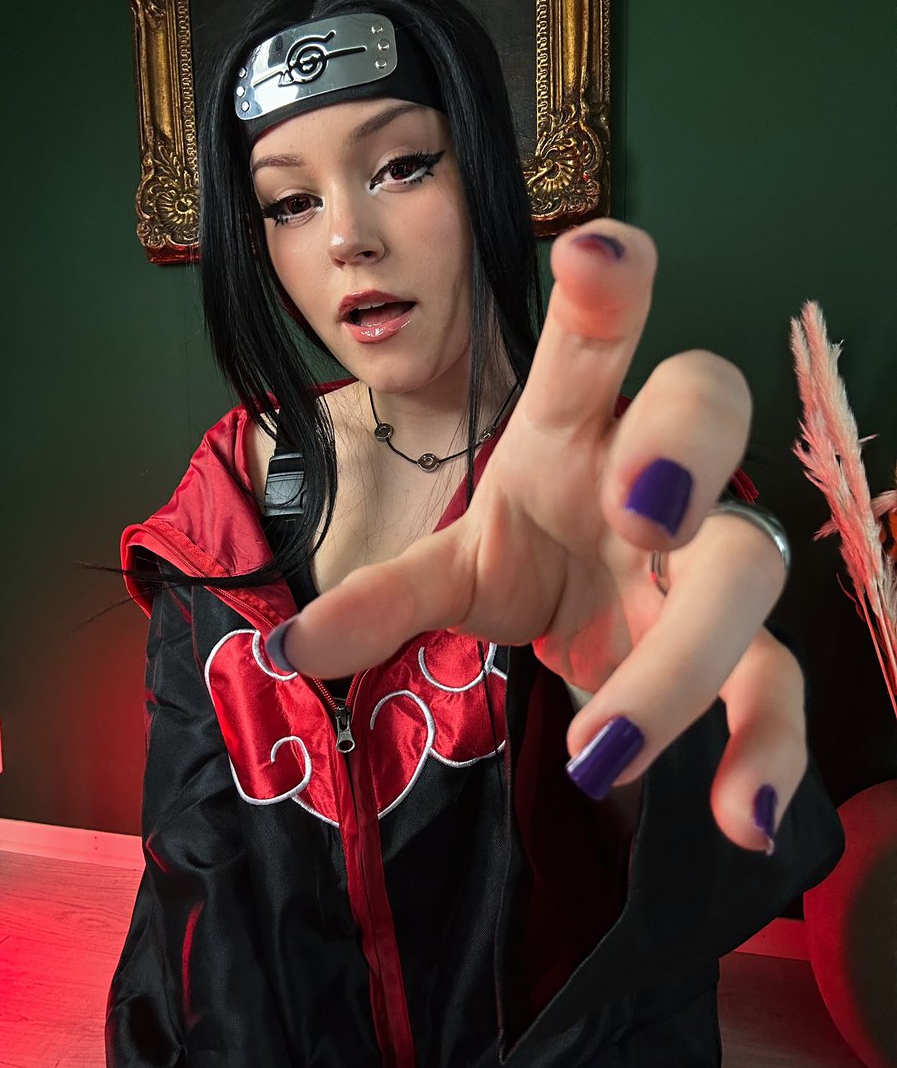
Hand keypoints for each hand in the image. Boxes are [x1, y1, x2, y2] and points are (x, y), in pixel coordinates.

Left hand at [274, 221, 806, 852]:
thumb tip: (290, 647)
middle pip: (706, 413)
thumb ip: (388, 595)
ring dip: (689, 653)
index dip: (608, 294)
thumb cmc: (536, 550)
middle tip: (637, 513)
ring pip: (743, 569)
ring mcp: (707, 556)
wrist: (593, 608)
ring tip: (606, 747)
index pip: (593, 345)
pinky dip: (767, 748)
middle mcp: (653, 474)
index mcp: (574, 429)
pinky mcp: (740, 643)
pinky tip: (747, 817)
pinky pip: (778, 683)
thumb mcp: (458, 566)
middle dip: (679, 447)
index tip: (603, 249)